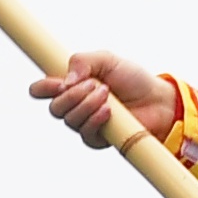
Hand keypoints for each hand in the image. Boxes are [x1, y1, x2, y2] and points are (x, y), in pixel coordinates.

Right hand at [30, 51, 177, 148]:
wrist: (157, 99)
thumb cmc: (132, 79)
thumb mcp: (108, 59)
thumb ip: (83, 61)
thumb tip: (65, 81)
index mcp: (70, 85)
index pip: (41, 90)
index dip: (42, 88)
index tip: (58, 83)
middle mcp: (73, 105)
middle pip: (54, 108)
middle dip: (73, 95)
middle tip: (95, 85)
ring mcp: (83, 123)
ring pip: (69, 120)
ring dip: (88, 104)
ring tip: (108, 95)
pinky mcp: (95, 138)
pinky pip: (85, 132)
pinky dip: (96, 120)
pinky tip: (109, 112)